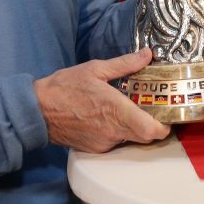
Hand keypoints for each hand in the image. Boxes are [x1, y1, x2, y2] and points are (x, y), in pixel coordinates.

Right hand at [33, 48, 169, 152]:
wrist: (36, 111)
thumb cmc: (64, 87)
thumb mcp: (95, 68)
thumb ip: (125, 64)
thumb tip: (147, 54)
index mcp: (117, 110)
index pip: (152, 130)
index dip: (165, 126)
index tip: (167, 114)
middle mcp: (113, 131)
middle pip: (146, 137)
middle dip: (154, 125)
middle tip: (152, 108)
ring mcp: (104, 142)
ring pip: (131, 140)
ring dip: (134, 127)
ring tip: (130, 109)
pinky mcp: (95, 148)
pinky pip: (115, 142)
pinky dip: (118, 132)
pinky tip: (109, 117)